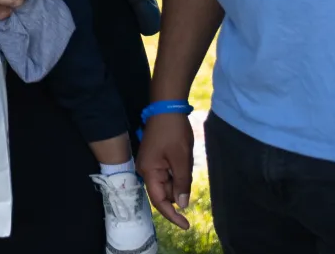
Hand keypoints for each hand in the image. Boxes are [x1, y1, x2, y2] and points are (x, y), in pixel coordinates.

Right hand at [137, 112, 194, 228]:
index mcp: (149, 172)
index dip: (172, 216)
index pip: (159, 201)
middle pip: (162, 193)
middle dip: (178, 192)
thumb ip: (182, 184)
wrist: (166, 108)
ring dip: (178, 180)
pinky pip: (165, 173)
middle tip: (188, 176)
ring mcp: (149, 164)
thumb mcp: (182, 159)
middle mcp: (145, 170)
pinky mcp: (154, 158)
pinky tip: (182, 160)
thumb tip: (182, 205)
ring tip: (185, 162)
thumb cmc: (173, 132)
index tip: (186, 225)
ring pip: (166, 183)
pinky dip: (176, 173)